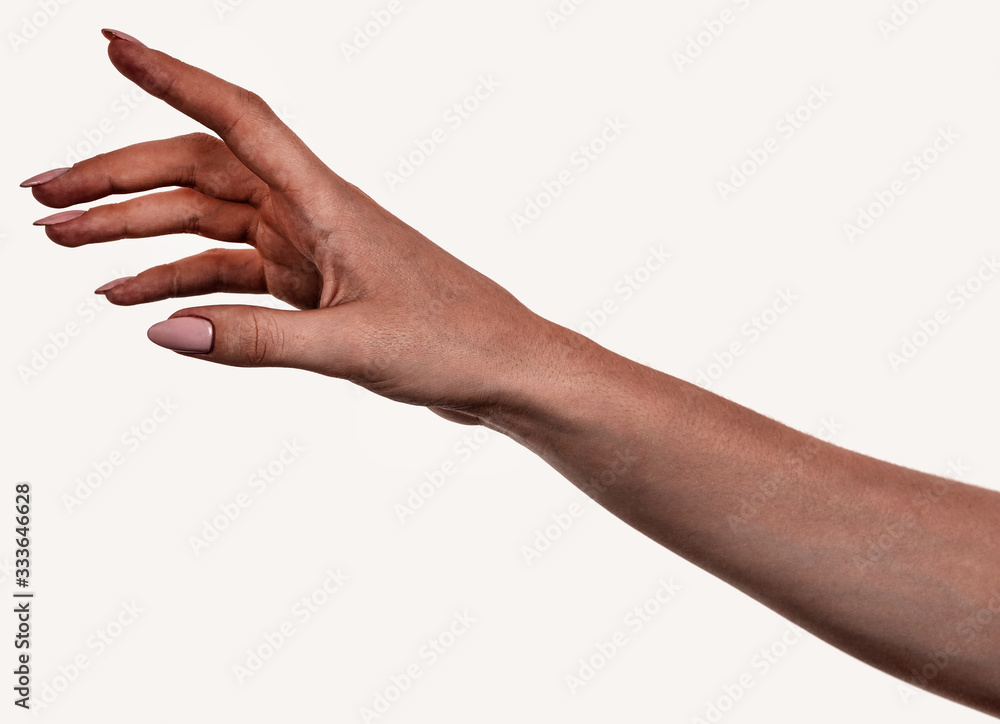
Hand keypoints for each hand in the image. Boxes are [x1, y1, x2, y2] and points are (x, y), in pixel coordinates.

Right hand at [25, 29, 562, 424]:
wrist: (501, 368)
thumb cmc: (452, 343)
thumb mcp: (351, 346)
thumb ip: (257, 340)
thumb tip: (160, 329)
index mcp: (327, 202)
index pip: (239, 119)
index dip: (174, 78)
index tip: (113, 44)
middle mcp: (311, 212)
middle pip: (198, 170)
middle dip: (116, 177)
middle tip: (39, 193)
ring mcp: (309, 248)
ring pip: (205, 222)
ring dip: (135, 231)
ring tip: (62, 241)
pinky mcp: (312, 285)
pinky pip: (230, 273)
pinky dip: (180, 282)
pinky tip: (132, 296)